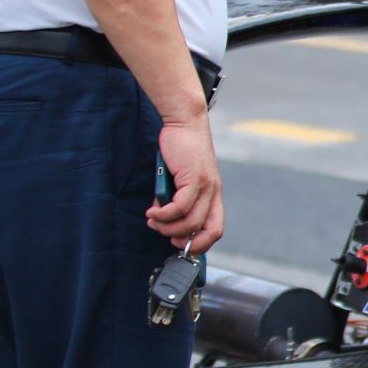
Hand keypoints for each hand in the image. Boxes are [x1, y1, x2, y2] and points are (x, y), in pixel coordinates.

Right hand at [148, 114, 224, 255]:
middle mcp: (213, 193)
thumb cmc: (180, 150)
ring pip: (191, 222)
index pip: (215, 230)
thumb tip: (164, 218)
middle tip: (163, 233)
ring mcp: (207, 186)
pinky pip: (181, 206)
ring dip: (167, 227)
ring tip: (153, 219)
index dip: (198, 244)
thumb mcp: (179, 179)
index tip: (176, 243)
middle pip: (210, 231)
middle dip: (185, 241)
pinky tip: (153, 211)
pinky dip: (164, 214)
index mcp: (212, 195)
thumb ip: (176, 197)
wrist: (185, 122)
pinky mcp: (195, 178)